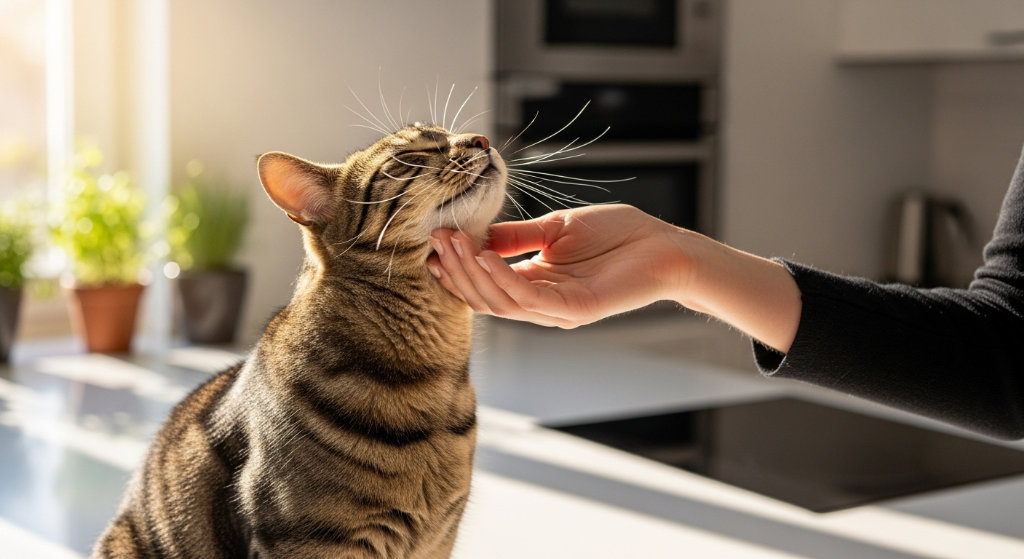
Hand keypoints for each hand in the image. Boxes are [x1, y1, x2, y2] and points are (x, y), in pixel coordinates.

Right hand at [427, 204, 801, 351]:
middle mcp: (542, 304)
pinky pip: (529, 298)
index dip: (457, 269)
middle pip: (486, 297)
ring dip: (472, 273)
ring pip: (501, 301)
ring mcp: (557, 311)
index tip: (432, 244)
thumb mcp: (555, 229)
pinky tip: (483, 255)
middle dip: (457, 270)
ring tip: (452, 244)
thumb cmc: (617, 234)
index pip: (485, 285)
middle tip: (435, 242)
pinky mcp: (575, 310)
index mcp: (536, 285)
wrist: (663, 244)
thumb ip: (516, 237)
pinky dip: (502, 279)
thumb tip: (474, 234)